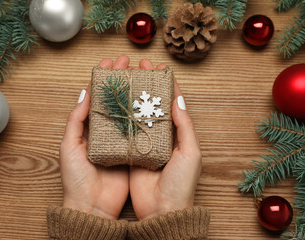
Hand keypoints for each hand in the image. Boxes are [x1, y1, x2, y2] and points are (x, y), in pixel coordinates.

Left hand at [60, 56, 130, 219]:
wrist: (92, 205)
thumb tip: (84, 92)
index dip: (104, 79)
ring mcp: (121, 140)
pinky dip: (145, 115)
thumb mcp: (69, 145)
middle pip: (116, 100)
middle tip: (129, 63)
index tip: (111, 62)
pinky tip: (151, 101)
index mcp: (89, 128)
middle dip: (122, 80)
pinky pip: (139, 129)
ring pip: (129, 111)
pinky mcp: (133, 150)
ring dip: (135, 93)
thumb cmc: (76, 176)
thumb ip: (76, 119)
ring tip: (142, 75)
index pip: (98, 97)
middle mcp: (106, 131)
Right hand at [130, 59, 201, 219]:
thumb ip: (184, 125)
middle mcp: (159, 135)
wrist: (162, 210)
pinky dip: (120, 115)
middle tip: (138, 66)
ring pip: (137, 113)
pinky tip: (114, 101)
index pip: (171, 102)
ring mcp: (143, 142)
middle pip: (152, 104)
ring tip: (125, 77)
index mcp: (177, 134)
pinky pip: (124, 130)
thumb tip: (178, 98)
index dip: (166, 84)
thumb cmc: (181, 183)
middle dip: (146, 84)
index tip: (158, 67)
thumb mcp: (190, 152)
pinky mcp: (129, 151)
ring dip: (132, 95)